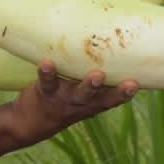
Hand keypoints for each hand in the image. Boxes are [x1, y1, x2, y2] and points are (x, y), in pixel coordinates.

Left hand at [7, 59, 137, 147]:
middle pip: (98, 98)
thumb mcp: (79, 94)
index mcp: (91, 103)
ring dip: (88, 85)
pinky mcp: (44, 92)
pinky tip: (46, 63)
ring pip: (77, 93)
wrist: (27, 122)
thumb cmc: (61, 100)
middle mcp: (80, 102)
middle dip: (113, 91)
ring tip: (96, 75)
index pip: (111, 99)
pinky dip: (47, 72)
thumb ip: (93, 79)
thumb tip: (108, 41)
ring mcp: (63, 98)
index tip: (136, 84)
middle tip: (128, 83)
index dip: (124, 94)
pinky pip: (47, 82)